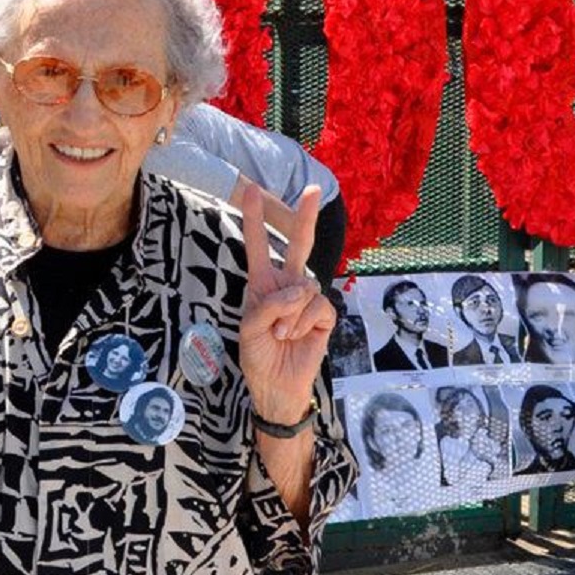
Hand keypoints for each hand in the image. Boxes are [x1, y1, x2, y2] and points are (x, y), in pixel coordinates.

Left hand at [239, 184, 333, 421]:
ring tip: (280, 335)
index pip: (259, 246)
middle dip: (305, 217)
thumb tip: (301, 290)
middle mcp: (286, 285)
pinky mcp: (324, 316)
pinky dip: (302, 322)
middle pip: (299, 245)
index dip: (256, 219)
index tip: (251, 190)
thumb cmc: (257, 355)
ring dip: (289, 314)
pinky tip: (294, 337)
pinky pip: (317, 306)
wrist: (276, 385)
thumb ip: (270, 304)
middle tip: (313, 189)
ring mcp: (307, 300)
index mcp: (262, 283)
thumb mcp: (250, 327)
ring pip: (305, 288)